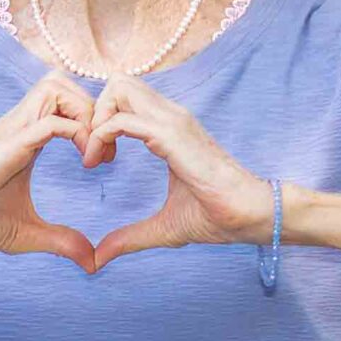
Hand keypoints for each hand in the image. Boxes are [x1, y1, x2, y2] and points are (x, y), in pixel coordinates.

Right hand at [0, 72, 96, 269]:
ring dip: (86, 113)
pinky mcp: (8, 144)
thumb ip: (62, 241)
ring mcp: (12, 131)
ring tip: (92, 152)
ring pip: (56, 87)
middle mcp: (18, 125)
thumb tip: (92, 262)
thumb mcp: (29, 234)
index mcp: (24, 137)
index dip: (91, 121)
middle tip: (103, 150)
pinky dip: (78, 133)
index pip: (62, 100)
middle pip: (61, 81)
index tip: (103, 160)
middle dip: (92, 107)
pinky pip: (51, 121)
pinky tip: (85, 163)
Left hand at [82, 72, 272, 269]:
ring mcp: (172, 121)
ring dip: (96, 120)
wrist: (248, 216)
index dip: (102, 121)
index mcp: (168, 127)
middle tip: (91, 150)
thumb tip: (100, 257)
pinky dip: (101, 135)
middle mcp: (170, 116)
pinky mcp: (172, 135)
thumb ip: (129, 237)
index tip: (97, 159)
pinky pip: (122, 120)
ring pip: (119, 89)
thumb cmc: (216, 216)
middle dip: (94, 111)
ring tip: (93, 156)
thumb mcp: (162, 228)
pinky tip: (98, 162)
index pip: (126, 97)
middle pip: (119, 82)